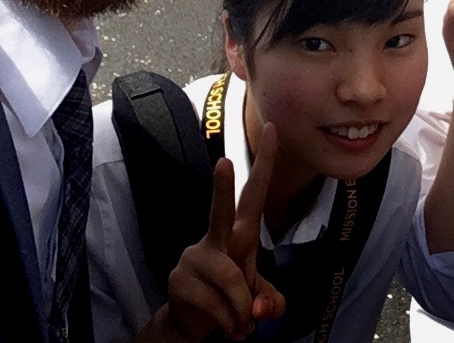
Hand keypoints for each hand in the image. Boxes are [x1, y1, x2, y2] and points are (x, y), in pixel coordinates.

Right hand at [148, 124, 284, 342]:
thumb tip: (260, 309)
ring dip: (242, 309)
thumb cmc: (231, 297)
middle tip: (224, 161)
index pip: (255, 192)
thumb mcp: (259, 298)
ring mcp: (195, 258)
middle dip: (222, 187)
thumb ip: (270, 301)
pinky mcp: (180, 280)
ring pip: (231, 279)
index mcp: (239, 234)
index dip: (266, 162)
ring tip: (243, 325)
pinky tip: (228, 328)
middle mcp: (216, 240)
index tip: (273, 129)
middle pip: (221, 211)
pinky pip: (216, 304)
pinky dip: (229, 321)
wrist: (192, 323)